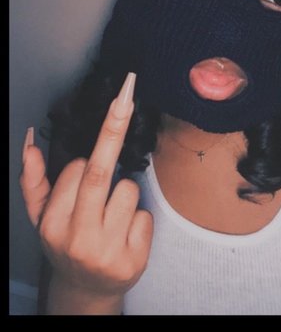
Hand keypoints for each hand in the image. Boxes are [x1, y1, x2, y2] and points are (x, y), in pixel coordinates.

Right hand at [20, 73, 152, 309]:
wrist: (87, 290)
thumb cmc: (66, 243)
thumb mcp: (42, 217)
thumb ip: (33, 181)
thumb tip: (29, 143)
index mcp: (53, 225)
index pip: (76, 172)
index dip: (85, 164)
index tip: (87, 163)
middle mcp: (78, 239)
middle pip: (100, 173)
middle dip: (114, 129)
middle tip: (126, 95)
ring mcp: (107, 251)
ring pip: (128, 191)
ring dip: (125, 193)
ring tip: (111, 216)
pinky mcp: (134, 260)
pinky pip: (146, 215)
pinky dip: (139, 218)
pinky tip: (125, 235)